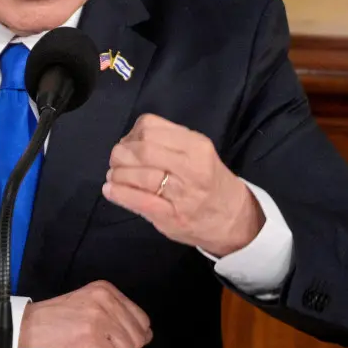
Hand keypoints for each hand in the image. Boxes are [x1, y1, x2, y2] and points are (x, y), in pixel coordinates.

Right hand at [18, 281, 151, 347]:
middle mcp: (105, 301)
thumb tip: (143, 335)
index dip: (130, 336)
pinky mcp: (94, 341)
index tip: (114, 342)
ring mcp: (100, 320)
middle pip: (138, 336)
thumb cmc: (51, 324)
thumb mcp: (85, 306)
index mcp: (105, 290)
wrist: (22, 331)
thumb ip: (112, 314)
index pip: (141, 319)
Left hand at [102, 114, 262, 257]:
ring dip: (117, 174)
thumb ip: (169, 142)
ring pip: (138, 174)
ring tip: (114, 177)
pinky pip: (139, 200)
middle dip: (120, 154)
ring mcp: (182, 193)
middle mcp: (191, 166)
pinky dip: (119, 193)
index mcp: (196, 145)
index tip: (127, 144)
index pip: (150, 127)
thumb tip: (129, 140)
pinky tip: (110, 190)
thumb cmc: (211, 182)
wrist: (236, 219)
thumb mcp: (199, 152)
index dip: (131, 135)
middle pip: (142, 149)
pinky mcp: (172, 216)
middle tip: (116, 161)